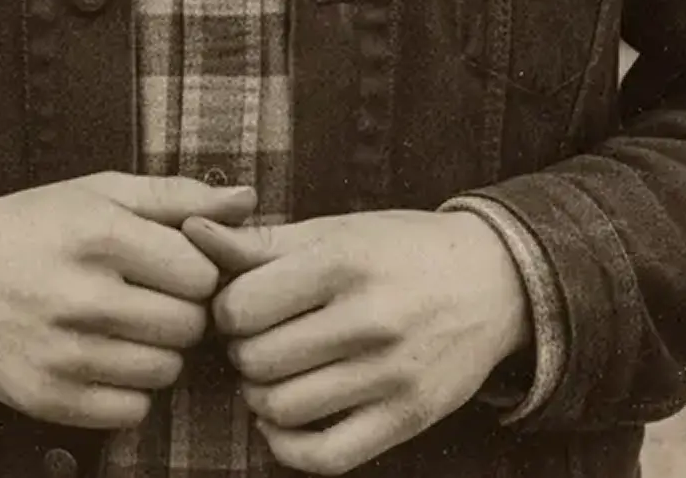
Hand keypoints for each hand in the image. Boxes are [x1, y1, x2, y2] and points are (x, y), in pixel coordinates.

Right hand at [0, 171, 256, 429]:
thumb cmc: (38, 225)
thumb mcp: (103, 192)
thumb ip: (180, 197)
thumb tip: (248, 201)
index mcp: (99, 235)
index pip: (200, 274)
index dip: (196, 269)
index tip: (173, 264)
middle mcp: (81, 296)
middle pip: (188, 327)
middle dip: (181, 312)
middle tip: (151, 297)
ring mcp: (62, 353)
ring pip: (164, 371)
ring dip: (157, 351)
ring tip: (126, 325)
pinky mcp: (47, 398)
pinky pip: (130, 411)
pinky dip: (129, 390)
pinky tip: (106, 358)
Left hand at [183, 208, 530, 473]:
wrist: (493, 280)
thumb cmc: (400, 248)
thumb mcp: (335, 229)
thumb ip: (261, 240)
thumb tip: (192, 231)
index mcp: (343, 262)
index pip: (241, 307)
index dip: (227, 310)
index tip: (243, 305)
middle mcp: (368, 318)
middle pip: (257, 361)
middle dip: (243, 354)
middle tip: (258, 341)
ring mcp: (390, 374)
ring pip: (282, 410)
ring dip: (261, 397)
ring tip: (275, 374)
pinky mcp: (407, 419)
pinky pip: (324, 456)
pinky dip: (288, 446)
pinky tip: (288, 419)